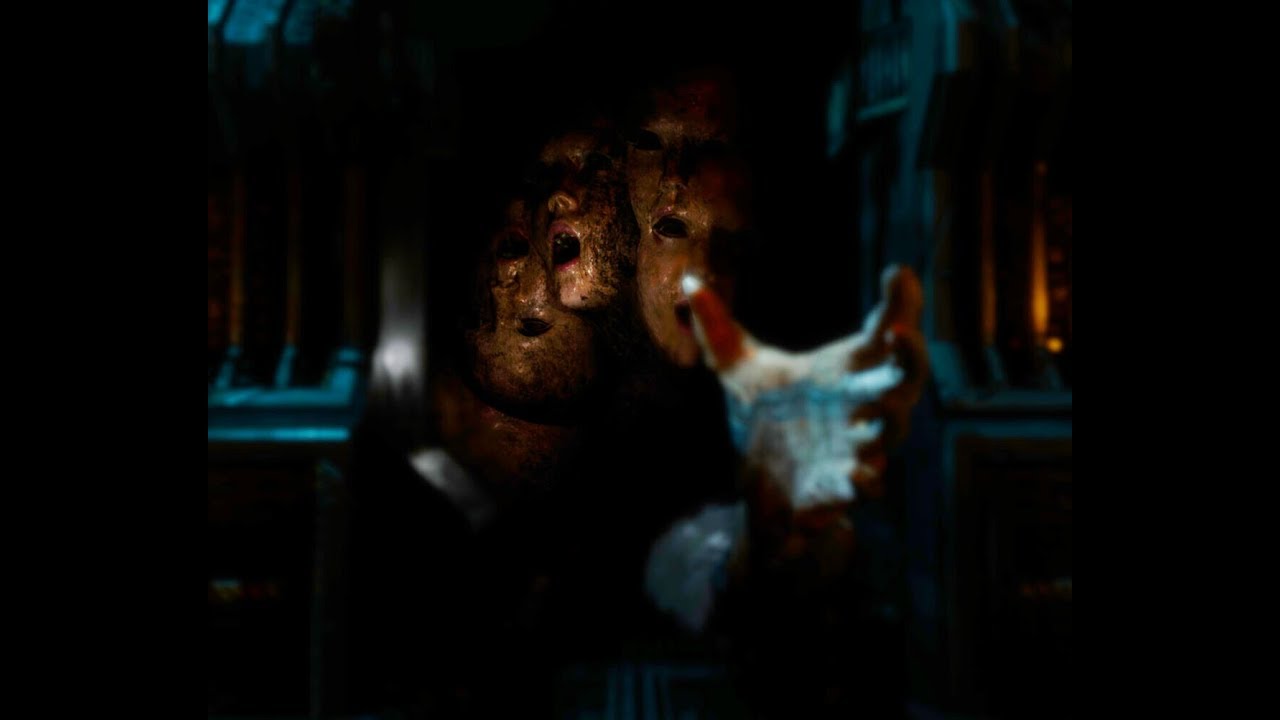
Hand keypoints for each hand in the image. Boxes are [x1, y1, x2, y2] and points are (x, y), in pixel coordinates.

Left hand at [682, 265, 927, 518]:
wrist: (761, 486)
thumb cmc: (768, 417)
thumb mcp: (739, 370)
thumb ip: (717, 329)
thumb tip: (686, 283)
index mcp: (844, 371)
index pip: (881, 333)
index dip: (900, 303)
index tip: (899, 274)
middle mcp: (860, 406)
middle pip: (904, 378)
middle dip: (910, 358)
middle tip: (902, 333)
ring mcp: (856, 447)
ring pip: (892, 431)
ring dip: (893, 418)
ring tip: (886, 405)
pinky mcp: (840, 487)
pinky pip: (865, 485)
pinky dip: (864, 481)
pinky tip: (858, 476)